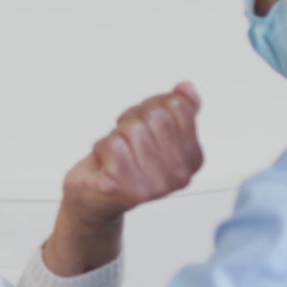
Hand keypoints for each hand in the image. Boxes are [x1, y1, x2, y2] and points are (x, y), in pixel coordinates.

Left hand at [44, 83, 203, 274]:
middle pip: (155, 115)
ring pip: (132, 129)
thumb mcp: (155, 131)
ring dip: (116, 137)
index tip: (144, 126)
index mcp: (192, 158)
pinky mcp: (123, 187)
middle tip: (126, 142)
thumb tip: (186, 88)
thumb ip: (176, 109)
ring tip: (116, 156)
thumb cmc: (124, 163)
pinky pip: (111, 144)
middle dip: (133, 120)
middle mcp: (177, 174)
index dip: (151, 108)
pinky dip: (100, 148)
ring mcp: (152, 184)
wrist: (94, 198)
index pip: (176, 106)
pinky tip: (105, 165)